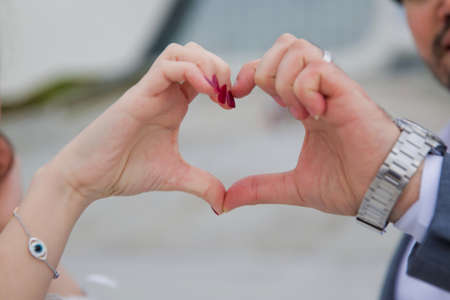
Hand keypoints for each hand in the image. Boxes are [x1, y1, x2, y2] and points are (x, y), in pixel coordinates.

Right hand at [48, 42, 233, 211]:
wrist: (89, 178)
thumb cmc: (125, 171)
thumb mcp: (174, 176)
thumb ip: (201, 184)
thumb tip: (224, 204)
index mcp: (174, 104)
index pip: (203, 73)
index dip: (223, 81)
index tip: (231, 103)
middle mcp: (164, 92)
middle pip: (196, 53)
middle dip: (219, 66)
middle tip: (228, 94)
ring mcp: (151, 90)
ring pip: (182, 51)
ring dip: (207, 63)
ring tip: (216, 90)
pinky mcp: (138, 94)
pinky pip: (167, 66)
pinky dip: (192, 71)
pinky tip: (206, 92)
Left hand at [224, 34, 401, 216]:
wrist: (382, 193)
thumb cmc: (348, 185)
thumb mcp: (294, 186)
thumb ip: (260, 188)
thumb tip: (227, 202)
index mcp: (305, 105)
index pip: (272, 66)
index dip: (249, 73)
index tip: (237, 96)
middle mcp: (318, 91)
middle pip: (285, 45)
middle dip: (264, 68)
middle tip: (269, 101)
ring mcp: (333, 89)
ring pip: (299, 49)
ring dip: (285, 80)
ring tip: (297, 112)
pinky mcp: (348, 93)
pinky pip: (317, 69)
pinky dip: (304, 89)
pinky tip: (313, 115)